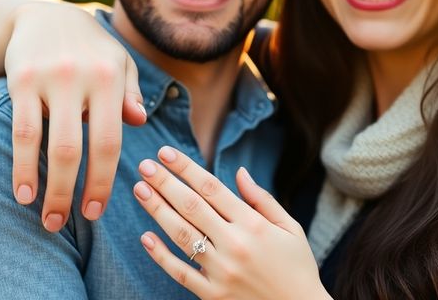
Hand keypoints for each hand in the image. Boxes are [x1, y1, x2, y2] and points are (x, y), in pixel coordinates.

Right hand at [5, 1, 146, 230]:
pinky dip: (21, 164)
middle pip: (76, 148)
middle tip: (65, 224)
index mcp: (111, 78)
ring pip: (45, 142)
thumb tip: (139, 122)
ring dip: (43, 186)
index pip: (110, 141)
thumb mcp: (119, 63)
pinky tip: (22, 191)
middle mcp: (81, 78)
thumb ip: (130, 93)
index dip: (102, 181)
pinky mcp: (20, 79)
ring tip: (42, 217)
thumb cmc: (90, 48)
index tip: (95, 212)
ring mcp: (48, 78)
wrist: (44, 13)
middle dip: (71, 192)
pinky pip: (21, 129)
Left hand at [132, 147, 330, 299]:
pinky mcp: (213, 295)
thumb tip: (239, 172)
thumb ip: (262, 199)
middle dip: (165, 183)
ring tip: (140, 190)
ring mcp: (221, 271)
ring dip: (158, 210)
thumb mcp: (291, 228)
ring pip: (182, 235)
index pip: (212, 189)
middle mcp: (235, 245)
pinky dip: (161, 255)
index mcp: (254, 225)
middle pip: (192, 207)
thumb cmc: (297, 267)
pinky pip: (180, 273)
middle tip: (145, 165)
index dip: (186, 168)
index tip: (166, 153)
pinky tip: (145, 237)